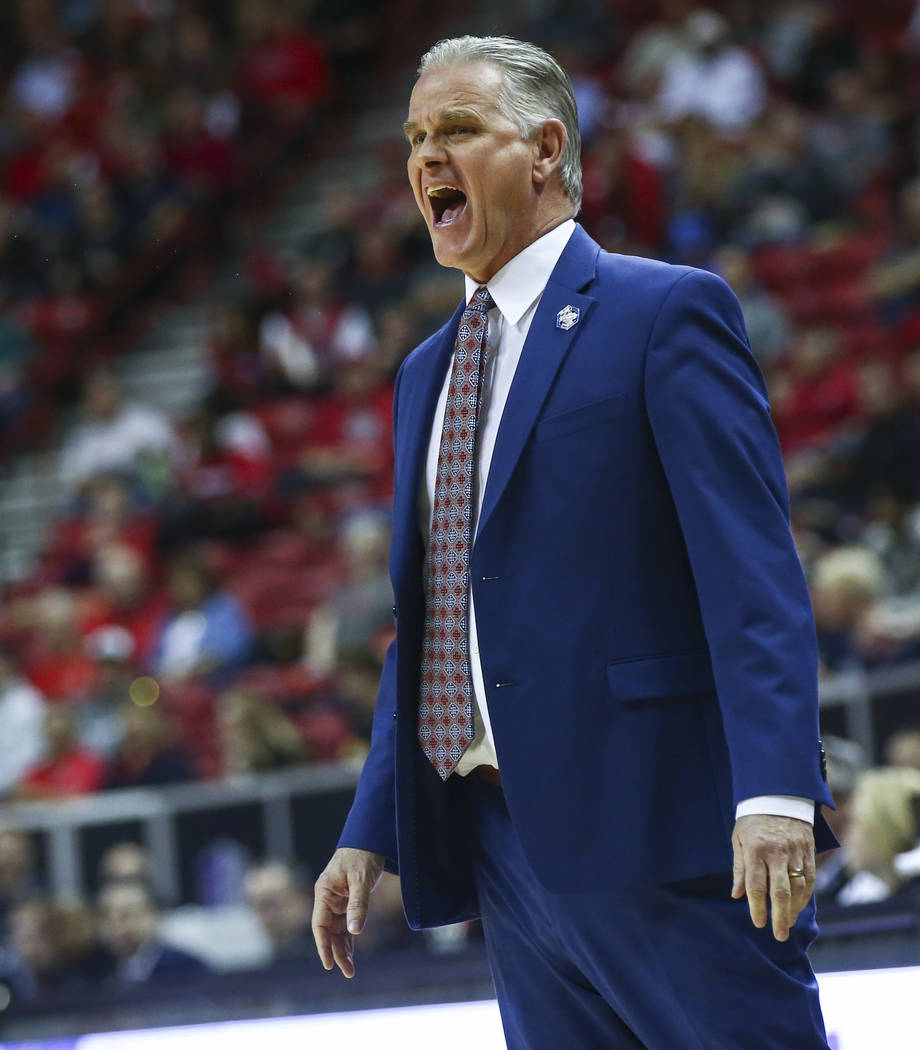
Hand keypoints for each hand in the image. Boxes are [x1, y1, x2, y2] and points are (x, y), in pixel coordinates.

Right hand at [312, 847, 384, 977]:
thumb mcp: (361, 880)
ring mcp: (337, 901)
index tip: (329, 964)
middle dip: (337, 952)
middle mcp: (328, 898)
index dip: (323, 946)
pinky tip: (353, 953)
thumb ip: (358, 905)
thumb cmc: (362, 855)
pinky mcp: (347, 901)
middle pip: (329, 932)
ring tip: (351, 969)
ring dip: (343, 948)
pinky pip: (346, 924)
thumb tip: (355, 931)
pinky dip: (350, 938)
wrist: (369, 839)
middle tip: (348, 972)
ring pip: (337, 931)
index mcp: (324, 892)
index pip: (320, 925)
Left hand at [731, 814, 814, 941]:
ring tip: (788, 924)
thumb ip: (739, 868)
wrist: (778, 796)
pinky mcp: (808, 851)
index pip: (756, 885)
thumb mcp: (739, 839)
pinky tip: (800, 907)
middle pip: (780, 892)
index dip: (757, 907)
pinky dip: (806, 896)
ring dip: (794, 910)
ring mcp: (795, 852)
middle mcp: (776, 852)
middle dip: (779, 917)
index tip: (759, 924)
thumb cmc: (753, 820)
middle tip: (779, 935)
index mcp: (755, 849)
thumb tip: (737, 895)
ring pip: (798, 888)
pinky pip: (810, 878)